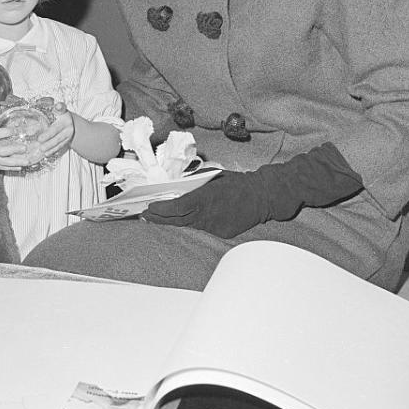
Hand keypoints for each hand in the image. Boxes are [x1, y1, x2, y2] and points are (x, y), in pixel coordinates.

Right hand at [0, 109, 31, 171]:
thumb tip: (6, 108)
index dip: (9, 131)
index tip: (21, 129)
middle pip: (1, 151)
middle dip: (14, 150)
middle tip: (25, 148)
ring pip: (2, 162)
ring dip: (16, 162)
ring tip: (27, 161)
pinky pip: (0, 167)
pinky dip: (10, 168)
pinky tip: (20, 167)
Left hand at [35, 111, 74, 160]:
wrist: (69, 123)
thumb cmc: (58, 116)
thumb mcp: (54, 110)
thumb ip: (46, 107)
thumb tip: (36, 103)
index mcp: (63, 112)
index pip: (62, 108)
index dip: (60, 107)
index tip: (58, 106)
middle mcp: (67, 122)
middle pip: (57, 129)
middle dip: (48, 135)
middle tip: (39, 139)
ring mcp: (68, 132)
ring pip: (59, 140)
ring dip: (50, 145)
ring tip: (42, 149)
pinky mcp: (68, 140)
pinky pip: (60, 146)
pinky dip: (53, 150)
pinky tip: (47, 153)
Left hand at [145, 171, 271, 237]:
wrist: (262, 196)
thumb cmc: (237, 183)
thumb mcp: (213, 175)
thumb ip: (195, 182)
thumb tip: (178, 186)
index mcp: (204, 199)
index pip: (176, 208)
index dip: (160, 210)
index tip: (149, 208)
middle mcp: (207, 215)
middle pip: (178, 220)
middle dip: (160, 218)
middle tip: (146, 216)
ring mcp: (215, 227)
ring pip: (190, 224)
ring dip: (176, 220)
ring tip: (160, 217)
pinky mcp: (222, 233)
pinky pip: (204, 228)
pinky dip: (196, 222)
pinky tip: (191, 217)